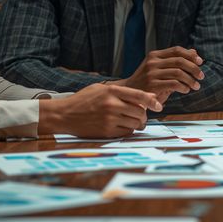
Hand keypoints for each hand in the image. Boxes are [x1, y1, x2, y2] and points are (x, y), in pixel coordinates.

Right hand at [39, 82, 161, 137]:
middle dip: (144, 115)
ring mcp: (109, 119)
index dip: (153, 101)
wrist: (63, 114)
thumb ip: (121, 91)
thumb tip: (145, 96)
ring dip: (138, 124)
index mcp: (111, 91)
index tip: (159, 106)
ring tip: (135, 122)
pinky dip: (129, 131)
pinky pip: (127, 133)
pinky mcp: (106, 131)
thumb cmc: (83, 100)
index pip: (139, 96)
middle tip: (142, 116)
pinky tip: (124, 127)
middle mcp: (112, 104)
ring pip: (135, 124)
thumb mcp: (100, 89)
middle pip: (140, 112)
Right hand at [121, 46, 204, 101]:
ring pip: (178, 73)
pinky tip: (186, 90)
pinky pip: (173, 84)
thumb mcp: (160, 68)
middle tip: (201, 76)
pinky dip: (183, 87)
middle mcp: (153, 62)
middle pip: (180, 61)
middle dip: (194, 68)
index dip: (191, 55)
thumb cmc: (147, 82)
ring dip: (191, 80)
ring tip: (196, 86)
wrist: (129, 93)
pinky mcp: (152, 85)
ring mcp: (151, 73)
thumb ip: (175, 61)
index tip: (200, 62)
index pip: (177, 50)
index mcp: (155, 55)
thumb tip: (194, 52)